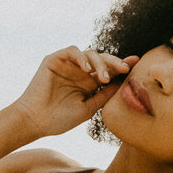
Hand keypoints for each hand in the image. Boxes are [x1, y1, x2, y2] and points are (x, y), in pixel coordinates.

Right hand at [9, 47, 138, 139]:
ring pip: (89, 53)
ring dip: (99, 63)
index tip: (137, 64)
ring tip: (103, 77)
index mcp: (88, 82)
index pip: (108, 70)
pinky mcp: (54, 59)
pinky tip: (87, 69)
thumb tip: (123, 84)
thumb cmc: (60, 119)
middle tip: (125, 69)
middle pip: (102, 59)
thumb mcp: (88, 108)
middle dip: (115, 62)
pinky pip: (72, 50)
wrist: (36, 122)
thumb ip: (104, 95)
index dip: (122, 65)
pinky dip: (81, 57)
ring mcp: (67, 64)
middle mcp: (79, 71)